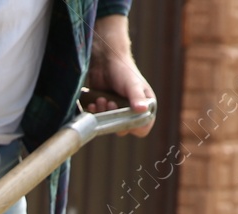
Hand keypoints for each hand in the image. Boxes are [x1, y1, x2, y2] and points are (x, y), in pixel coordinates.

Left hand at [83, 14, 154, 137]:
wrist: (105, 61)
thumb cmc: (123, 70)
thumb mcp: (132, 84)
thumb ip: (137, 97)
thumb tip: (142, 110)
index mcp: (145, 106)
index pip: (143, 127)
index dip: (135, 127)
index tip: (124, 118)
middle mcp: (133, 112)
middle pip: (124, 129)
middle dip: (115, 118)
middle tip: (110, 103)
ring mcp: (118, 112)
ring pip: (110, 125)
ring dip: (104, 114)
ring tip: (101, 99)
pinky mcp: (105, 111)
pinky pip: (99, 120)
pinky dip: (95, 113)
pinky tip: (93, 103)